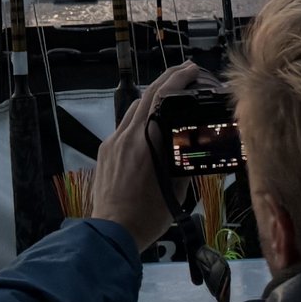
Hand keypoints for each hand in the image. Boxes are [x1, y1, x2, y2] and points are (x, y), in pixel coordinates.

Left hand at [89, 59, 204, 250]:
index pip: (163, 98)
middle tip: (186, 70)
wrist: (111, 231)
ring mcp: (113, 142)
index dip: (179, 79)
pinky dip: (139, 116)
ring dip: (152, 96)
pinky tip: (149, 123)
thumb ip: (184, 163)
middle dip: (167, 78)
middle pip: (147, 95)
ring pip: (134, 108)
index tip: (193, 70)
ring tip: (170, 93)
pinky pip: (124, 125)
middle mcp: (128, 136)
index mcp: (148, 142)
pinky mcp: (105, 150)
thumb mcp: (177, 191)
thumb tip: (195, 146)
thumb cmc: (147, 216)